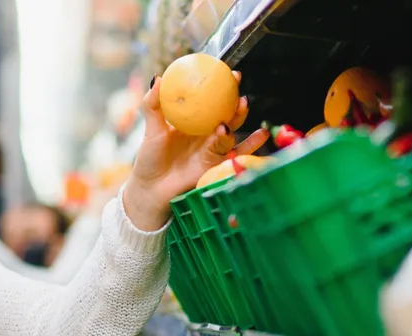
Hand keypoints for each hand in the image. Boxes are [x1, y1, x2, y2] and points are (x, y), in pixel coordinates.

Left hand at [122, 72, 270, 231]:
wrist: (151, 189)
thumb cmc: (149, 159)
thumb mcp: (151, 129)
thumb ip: (153, 105)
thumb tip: (159, 77)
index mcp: (191, 121)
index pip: (208, 99)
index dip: (217, 84)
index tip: (223, 69)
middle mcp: (205, 132)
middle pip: (225, 110)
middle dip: (233, 95)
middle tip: (236, 83)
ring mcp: (213, 147)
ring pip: (232, 128)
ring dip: (239, 116)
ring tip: (241, 106)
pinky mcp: (218, 163)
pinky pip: (237, 152)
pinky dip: (251, 144)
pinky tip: (262, 134)